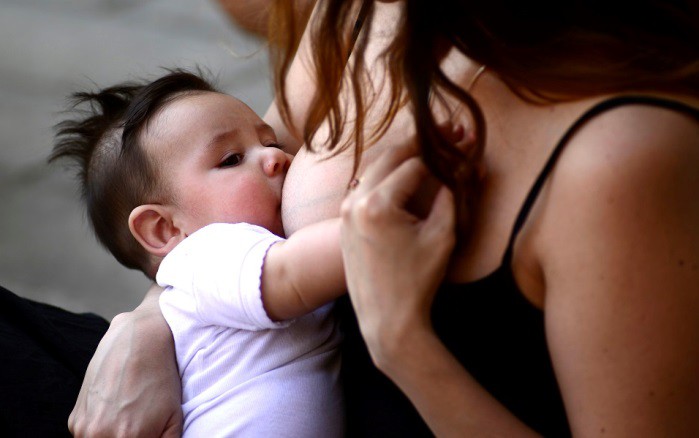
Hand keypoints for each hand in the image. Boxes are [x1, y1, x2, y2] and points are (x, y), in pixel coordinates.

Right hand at [69, 285, 182, 436]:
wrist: (138, 340)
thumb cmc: (160, 377)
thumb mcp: (174, 416)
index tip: (147, 432)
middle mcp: (101, 435)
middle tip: (137, 423)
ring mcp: (84, 427)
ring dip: (112, 437)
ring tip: (128, 417)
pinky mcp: (75, 419)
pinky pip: (87, 435)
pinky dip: (100, 430)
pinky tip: (115, 410)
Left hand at [340, 145, 455, 368]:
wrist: (386, 319)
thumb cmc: (417, 281)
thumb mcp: (443, 236)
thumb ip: (452, 194)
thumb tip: (466, 163)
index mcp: (378, 204)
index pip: (415, 163)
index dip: (441, 151)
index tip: (460, 139)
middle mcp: (354, 201)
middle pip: (389, 156)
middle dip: (418, 143)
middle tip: (445, 133)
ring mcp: (345, 211)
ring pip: (374, 168)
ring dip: (399, 156)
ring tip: (427, 149)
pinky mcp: (344, 221)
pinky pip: (364, 185)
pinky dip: (384, 175)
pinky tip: (404, 173)